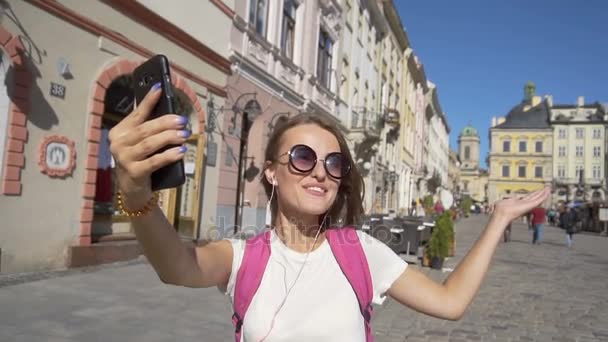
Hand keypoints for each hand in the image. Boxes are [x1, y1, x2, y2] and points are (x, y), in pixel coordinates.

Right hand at [108, 84, 188, 207]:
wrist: (133, 191)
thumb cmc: (140, 162)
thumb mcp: (140, 144)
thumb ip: (148, 129)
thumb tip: (170, 114)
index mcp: (119, 132)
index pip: (137, 114)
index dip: (149, 101)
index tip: (159, 88)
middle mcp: (118, 144)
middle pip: (145, 129)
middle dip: (166, 123)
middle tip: (182, 120)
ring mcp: (124, 159)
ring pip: (150, 144)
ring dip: (169, 138)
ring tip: (185, 135)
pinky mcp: (134, 173)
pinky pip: (154, 161)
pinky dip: (169, 155)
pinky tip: (181, 152)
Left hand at [490, 187, 550, 224]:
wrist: (502, 213)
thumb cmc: (500, 209)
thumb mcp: (502, 202)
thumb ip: (502, 202)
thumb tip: (498, 203)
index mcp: (518, 203)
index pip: (527, 197)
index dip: (532, 194)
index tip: (536, 191)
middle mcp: (524, 204)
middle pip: (534, 197)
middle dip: (540, 193)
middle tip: (546, 189)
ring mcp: (528, 205)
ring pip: (538, 198)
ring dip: (544, 193)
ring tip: (548, 188)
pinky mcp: (531, 205)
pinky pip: (539, 200)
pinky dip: (544, 195)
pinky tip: (547, 191)